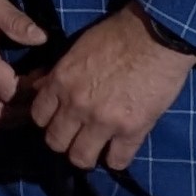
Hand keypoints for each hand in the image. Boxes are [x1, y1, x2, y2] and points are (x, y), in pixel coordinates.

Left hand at [25, 8, 195, 172]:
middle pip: (55, 142)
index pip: (39, 117)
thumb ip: (59, 73)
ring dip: (88, 154)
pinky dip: (117, 158)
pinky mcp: (131, 131)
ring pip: (80, 158)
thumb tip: (41, 88)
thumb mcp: (78, 48)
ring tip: (98, 147)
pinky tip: (121, 148)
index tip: (60, 119)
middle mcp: (76, 105)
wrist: (157, 35)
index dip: (49, 120)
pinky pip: (116, 161)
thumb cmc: (118, 34)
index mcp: (61, 81)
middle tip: (78, 135)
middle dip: (65, 141)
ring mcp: (103, 121)